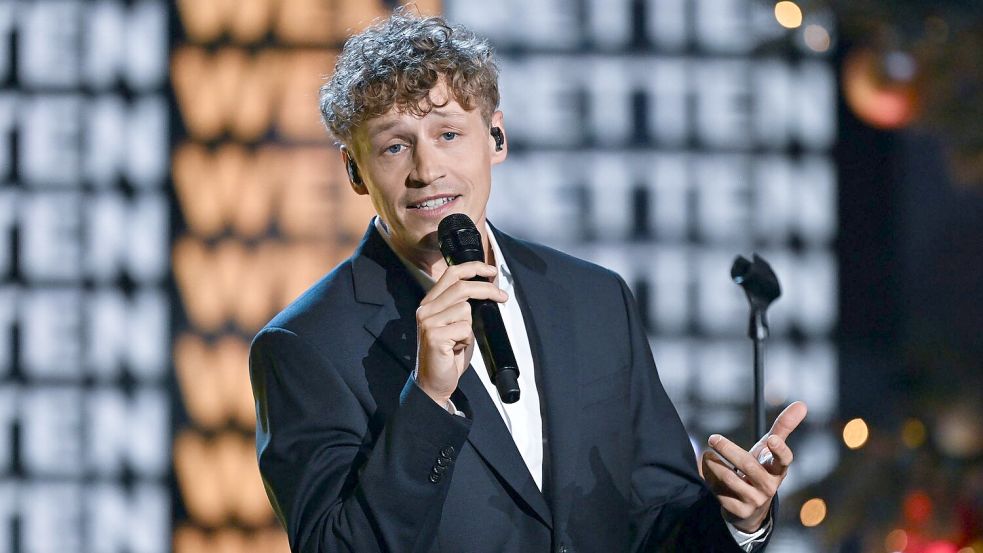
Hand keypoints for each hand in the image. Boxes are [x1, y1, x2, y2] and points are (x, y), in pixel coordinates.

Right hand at [415, 262, 507, 405]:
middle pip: (462, 287)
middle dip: (487, 290)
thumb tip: (486, 290)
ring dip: (471, 326)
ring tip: (461, 339)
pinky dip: (467, 339)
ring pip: (466, 309)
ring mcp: (428, 322)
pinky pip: (464, 328)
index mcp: (430, 303)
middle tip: (502, 297)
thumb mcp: (454, 324)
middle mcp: (426, 309)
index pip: (451, 274)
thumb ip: (462, 305)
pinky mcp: (434, 336)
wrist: (434, 382)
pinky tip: (457, 348)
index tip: (490, 271)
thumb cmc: (448, 355)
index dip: (473, 268)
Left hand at [700, 401, 807, 532]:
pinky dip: (710, 479)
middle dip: (729, 450)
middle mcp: (769, 487)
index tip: (771, 439)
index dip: (779, 451)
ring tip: (708, 455)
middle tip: (713, 438)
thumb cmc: (761, 469)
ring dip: (715, 465)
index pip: (784, 461)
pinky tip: (709, 473)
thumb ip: (783, 427)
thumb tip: (802, 404)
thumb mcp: (769, 450)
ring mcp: (754, 500)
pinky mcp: (739, 511)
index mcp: (778, 470)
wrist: (750, 506)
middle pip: (749, 467)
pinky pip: (720, 492)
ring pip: (730, 479)